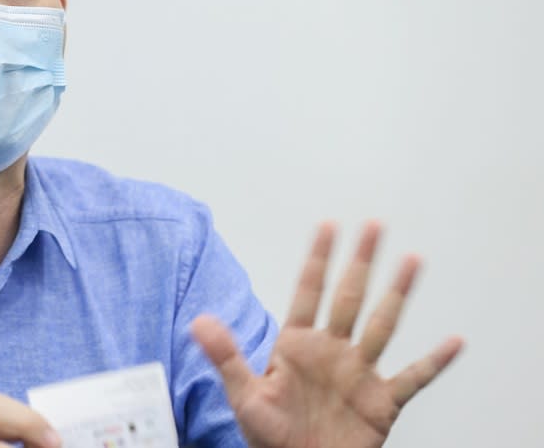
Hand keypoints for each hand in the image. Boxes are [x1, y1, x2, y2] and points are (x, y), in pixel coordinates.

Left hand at [191, 222, 462, 447]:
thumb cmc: (269, 437)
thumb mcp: (243, 395)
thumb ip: (225, 356)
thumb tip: (197, 321)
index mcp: (298, 344)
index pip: (309, 290)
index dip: (319, 257)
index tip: (329, 224)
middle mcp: (332, 350)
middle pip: (350, 296)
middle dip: (361, 261)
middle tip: (375, 225)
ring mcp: (359, 373)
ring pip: (383, 325)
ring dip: (398, 294)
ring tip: (412, 261)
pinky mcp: (381, 402)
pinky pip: (413, 377)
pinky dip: (433, 361)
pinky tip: (453, 341)